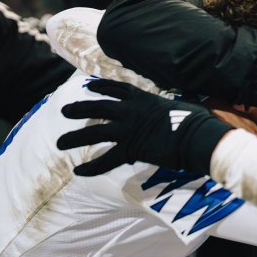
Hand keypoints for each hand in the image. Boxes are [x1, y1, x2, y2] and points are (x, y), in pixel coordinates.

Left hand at [57, 78, 233, 175]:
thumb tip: (187, 105)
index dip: (101, 87)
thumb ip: (175, 105)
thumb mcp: (184, 105)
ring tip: (59, 142)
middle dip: (79, 109)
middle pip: (98, 107)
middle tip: (64, 111)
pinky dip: (92, 167)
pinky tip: (78, 171)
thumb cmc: (197, 122)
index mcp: (144, 98)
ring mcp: (128, 129)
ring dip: (75, 137)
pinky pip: (106, 159)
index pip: (117, 89)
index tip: (88, 86)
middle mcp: (131, 111)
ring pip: (94, 132)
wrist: (197, 137)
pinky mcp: (130, 149)